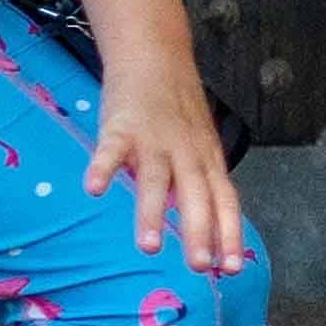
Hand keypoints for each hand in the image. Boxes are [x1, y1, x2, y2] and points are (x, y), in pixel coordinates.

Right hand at [89, 64, 246, 273]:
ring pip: (157, 179)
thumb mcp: (199, 149)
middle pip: (197, 196)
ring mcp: (155, 139)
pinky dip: (102, 167)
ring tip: (149, 247)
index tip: (232, 269)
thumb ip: (200, 188)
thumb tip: (206, 236)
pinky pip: (112, 149)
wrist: (156, 55)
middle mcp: (187, 152)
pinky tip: (93, 189)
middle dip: (199, 232)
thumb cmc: (178, 112)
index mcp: (208, 161)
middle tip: (198, 267)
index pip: (225, 202)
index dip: (230, 234)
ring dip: (153, 213)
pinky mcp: (122, 125)